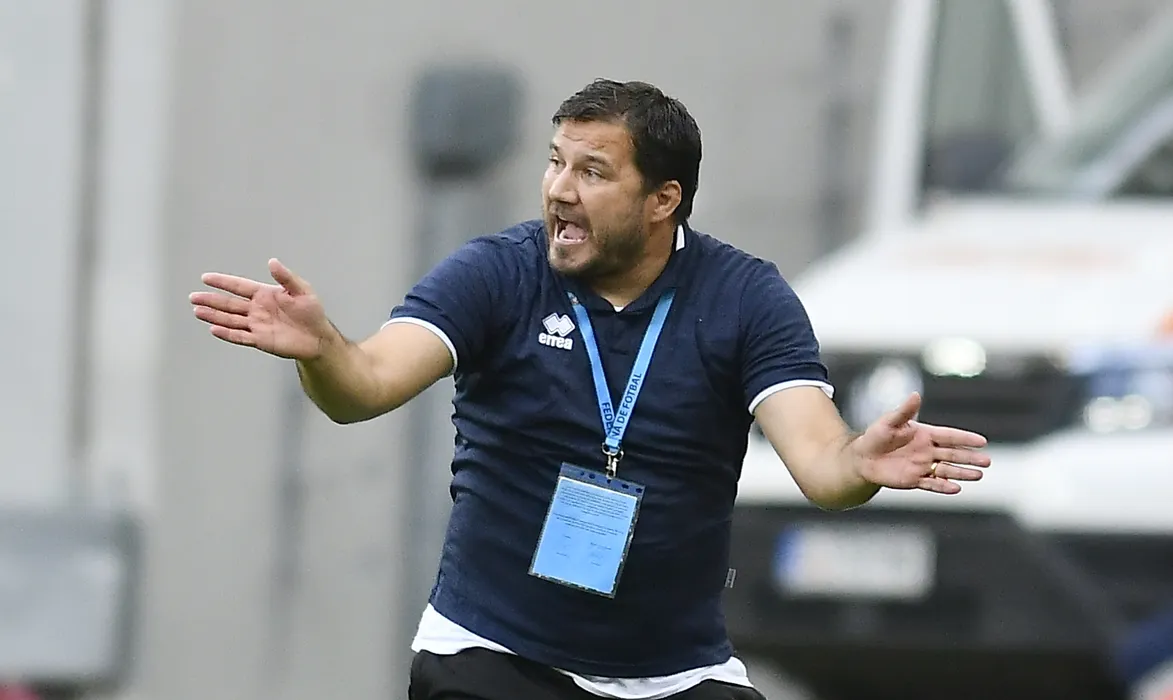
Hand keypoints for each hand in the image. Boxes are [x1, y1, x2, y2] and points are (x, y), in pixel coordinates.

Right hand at [190, 258, 334, 359]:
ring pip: (230, 320)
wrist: (317, 338)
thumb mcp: (302, 290)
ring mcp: (256, 325)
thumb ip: (286, 277)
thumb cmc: (312, 313)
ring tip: (197, 311)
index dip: (223, 282)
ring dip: (214, 316)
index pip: (239, 286)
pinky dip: (227, 333)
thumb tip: (272, 262)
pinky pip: (240, 336)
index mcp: (265, 294)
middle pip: (229, 303)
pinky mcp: (259, 340)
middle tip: (194, 296)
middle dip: (211, 299)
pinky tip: (214, 329)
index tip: (206, 278)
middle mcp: (257, 309)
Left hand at [851, 392, 989, 494]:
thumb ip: (904, 411)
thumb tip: (915, 395)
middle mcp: (927, 451)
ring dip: (962, 473)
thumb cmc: (876, 435)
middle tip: (987, 461)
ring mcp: (922, 466)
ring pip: (947, 470)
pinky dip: (943, 487)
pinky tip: (956, 488)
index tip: (982, 441)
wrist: (863, 458)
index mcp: (925, 434)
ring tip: (978, 475)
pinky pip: (932, 484)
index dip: (965, 439)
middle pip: (953, 454)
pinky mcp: (914, 480)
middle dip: (970, 458)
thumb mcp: (889, 421)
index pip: (949, 436)